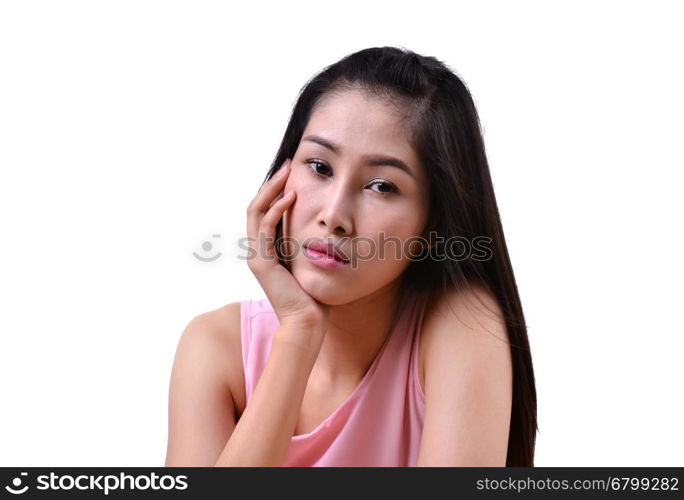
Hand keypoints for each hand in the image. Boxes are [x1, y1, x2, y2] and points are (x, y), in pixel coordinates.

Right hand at [246, 159, 329, 340]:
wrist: (308, 321)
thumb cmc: (315, 296)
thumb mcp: (312, 262)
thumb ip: (310, 245)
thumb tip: (325, 226)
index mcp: (269, 250)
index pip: (266, 212)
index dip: (276, 191)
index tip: (293, 173)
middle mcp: (258, 250)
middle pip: (257, 207)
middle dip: (273, 184)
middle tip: (288, 164)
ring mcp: (257, 256)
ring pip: (256, 212)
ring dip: (272, 189)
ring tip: (287, 173)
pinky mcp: (261, 262)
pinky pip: (265, 227)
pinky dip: (276, 208)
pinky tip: (292, 196)